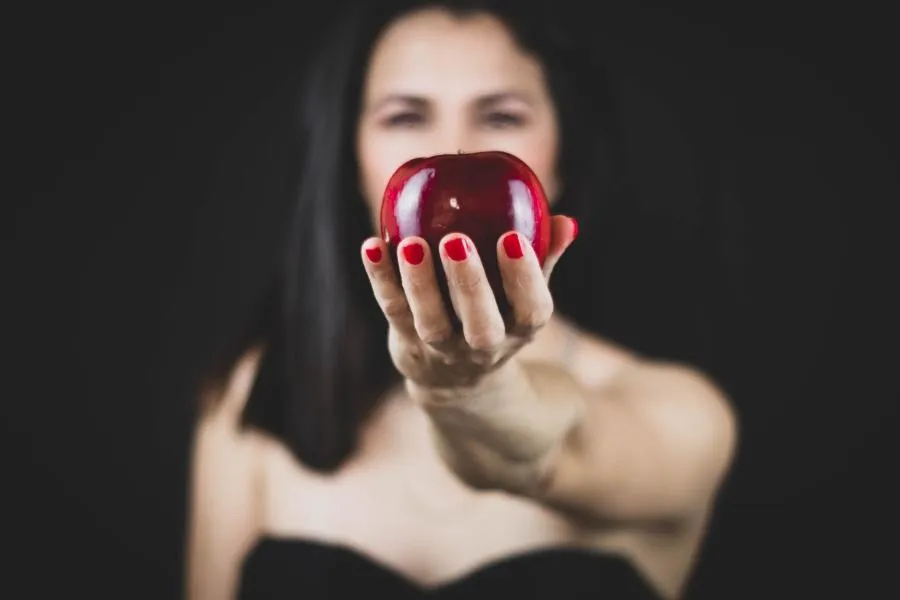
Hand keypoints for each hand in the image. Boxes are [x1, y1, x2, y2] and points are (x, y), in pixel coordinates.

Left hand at [361, 216, 577, 390]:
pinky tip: (372, 245)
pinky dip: (380, 279)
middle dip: (469, 285)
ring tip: (411, 243)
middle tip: (457, 241)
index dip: (524, 278)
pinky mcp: (406, 341)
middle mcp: (482, 347)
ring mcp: (442, 348)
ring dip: (420, 284)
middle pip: (480, 326)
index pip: (531, 311)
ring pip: (430, 322)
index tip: (513, 239)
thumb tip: (566, 221)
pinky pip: (393, 309)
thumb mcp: (525, 298)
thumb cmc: (498, 318)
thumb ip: (544, 259)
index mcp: (519, 330)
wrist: (456, 381)